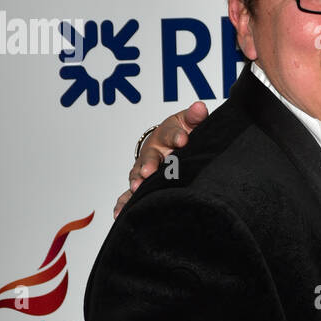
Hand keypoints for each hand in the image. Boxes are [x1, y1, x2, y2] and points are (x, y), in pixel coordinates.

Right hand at [113, 101, 208, 216]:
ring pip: (138, 175)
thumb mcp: (189, 122)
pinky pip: (129, 194)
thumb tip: (200, 107)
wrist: (170, 142)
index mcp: (166, 135)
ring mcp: (145, 168)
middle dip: (150, 163)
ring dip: (136, 181)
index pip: (171, 133)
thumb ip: (195, 117)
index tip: (183, 140)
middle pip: (150, 156)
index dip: (176, 136)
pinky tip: (119, 213)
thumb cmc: (181, 133)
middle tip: (149, 170)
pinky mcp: (141, 183)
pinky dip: (124, 202)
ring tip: (136, 188)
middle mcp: (153, 151)